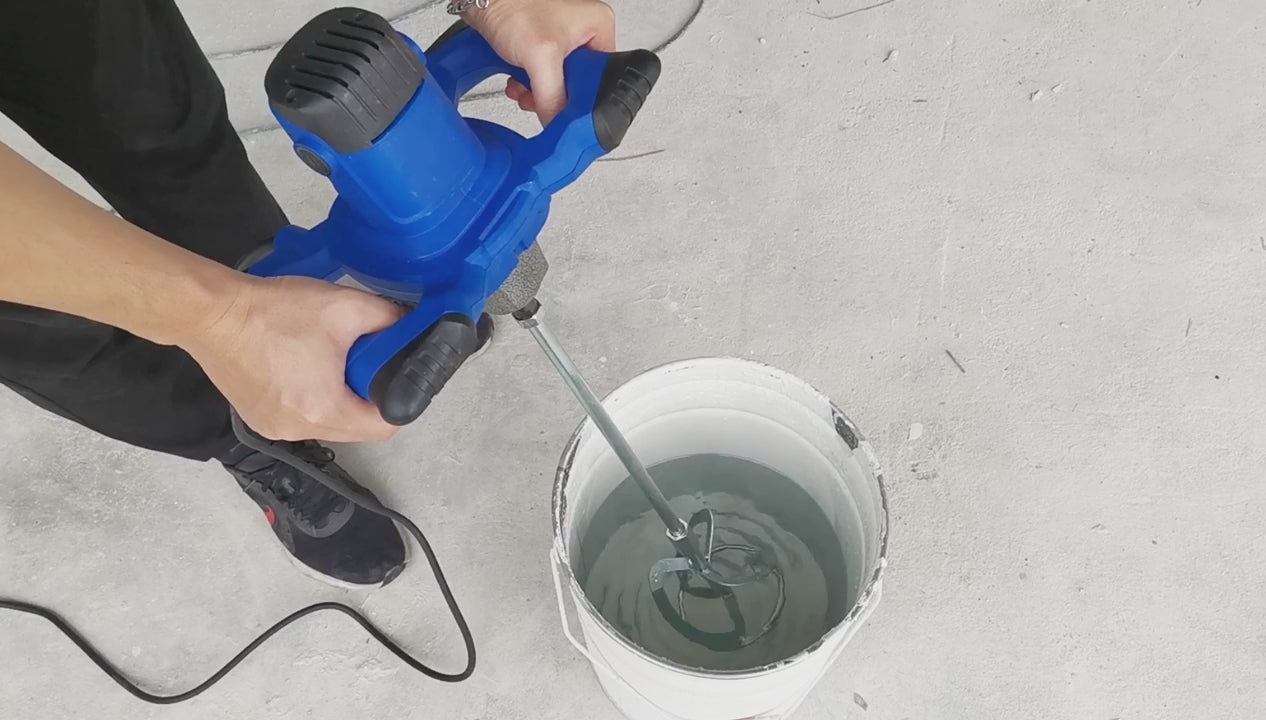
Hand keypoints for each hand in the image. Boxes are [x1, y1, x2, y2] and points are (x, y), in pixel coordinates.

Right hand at [185, 276, 403, 442]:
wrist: (212, 313)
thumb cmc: (272, 313)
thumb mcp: (345, 306)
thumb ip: (388, 319)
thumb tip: (408, 327)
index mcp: (323, 409)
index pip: (383, 427)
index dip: (397, 401)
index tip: (392, 376)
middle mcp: (298, 430)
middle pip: (356, 429)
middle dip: (366, 398)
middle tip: (361, 362)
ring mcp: (275, 429)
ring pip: (328, 424)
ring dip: (337, 399)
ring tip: (329, 361)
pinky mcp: (258, 420)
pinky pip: (301, 418)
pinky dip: (310, 399)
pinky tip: (303, 368)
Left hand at [464, 0, 615, 124]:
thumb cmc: (512, 5)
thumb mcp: (540, 58)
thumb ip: (553, 99)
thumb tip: (558, 125)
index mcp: (599, 25)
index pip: (602, 76)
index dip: (583, 96)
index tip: (565, 107)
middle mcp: (584, 30)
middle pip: (579, 82)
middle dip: (554, 95)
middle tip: (539, 97)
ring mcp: (562, 37)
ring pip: (559, 81)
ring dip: (538, 92)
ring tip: (523, 89)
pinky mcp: (541, 43)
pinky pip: (543, 74)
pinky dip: (528, 83)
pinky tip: (517, 82)